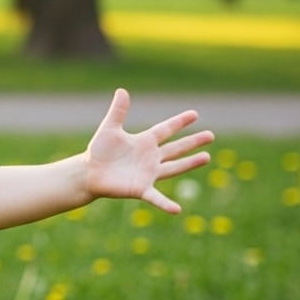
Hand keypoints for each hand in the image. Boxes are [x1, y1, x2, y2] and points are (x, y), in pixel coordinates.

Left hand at [84, 88, 213, 213]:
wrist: (89, 172)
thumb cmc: (99, 151)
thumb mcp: (109, 129)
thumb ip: (118, 111)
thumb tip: (122, 90)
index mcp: (144, 141)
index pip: (165, 129)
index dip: (179, 122)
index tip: (195, 114)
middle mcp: (150, 157)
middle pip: (175, 148)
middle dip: (192, 142)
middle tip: (211, 135)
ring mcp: (148, 173)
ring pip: (174, 168)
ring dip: (189, 163)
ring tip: (207, 157)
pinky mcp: (141, 189)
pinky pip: (156, 197)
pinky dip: (166, 204)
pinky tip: (177, 210)